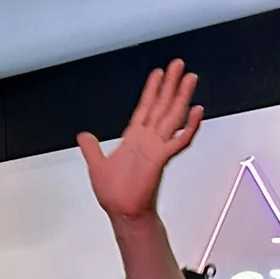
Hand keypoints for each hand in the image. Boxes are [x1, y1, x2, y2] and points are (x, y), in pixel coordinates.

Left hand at [75, 61, 202, 222]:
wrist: (122, 212)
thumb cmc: (115, 194)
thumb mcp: (96, 164)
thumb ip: (91, 148)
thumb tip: (83, 135)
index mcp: (134, 139)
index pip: (145, 107)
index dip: (152, 90)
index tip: (158, 74)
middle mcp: (148, 140)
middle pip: (162, 106)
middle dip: (170, 85)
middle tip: (178, 65)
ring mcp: (157, 148)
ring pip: (172, 117)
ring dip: (181, 97)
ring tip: (189, 79)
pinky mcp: (161, 159)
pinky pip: (179, 140)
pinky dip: (188, 127)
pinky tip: (196, 112)